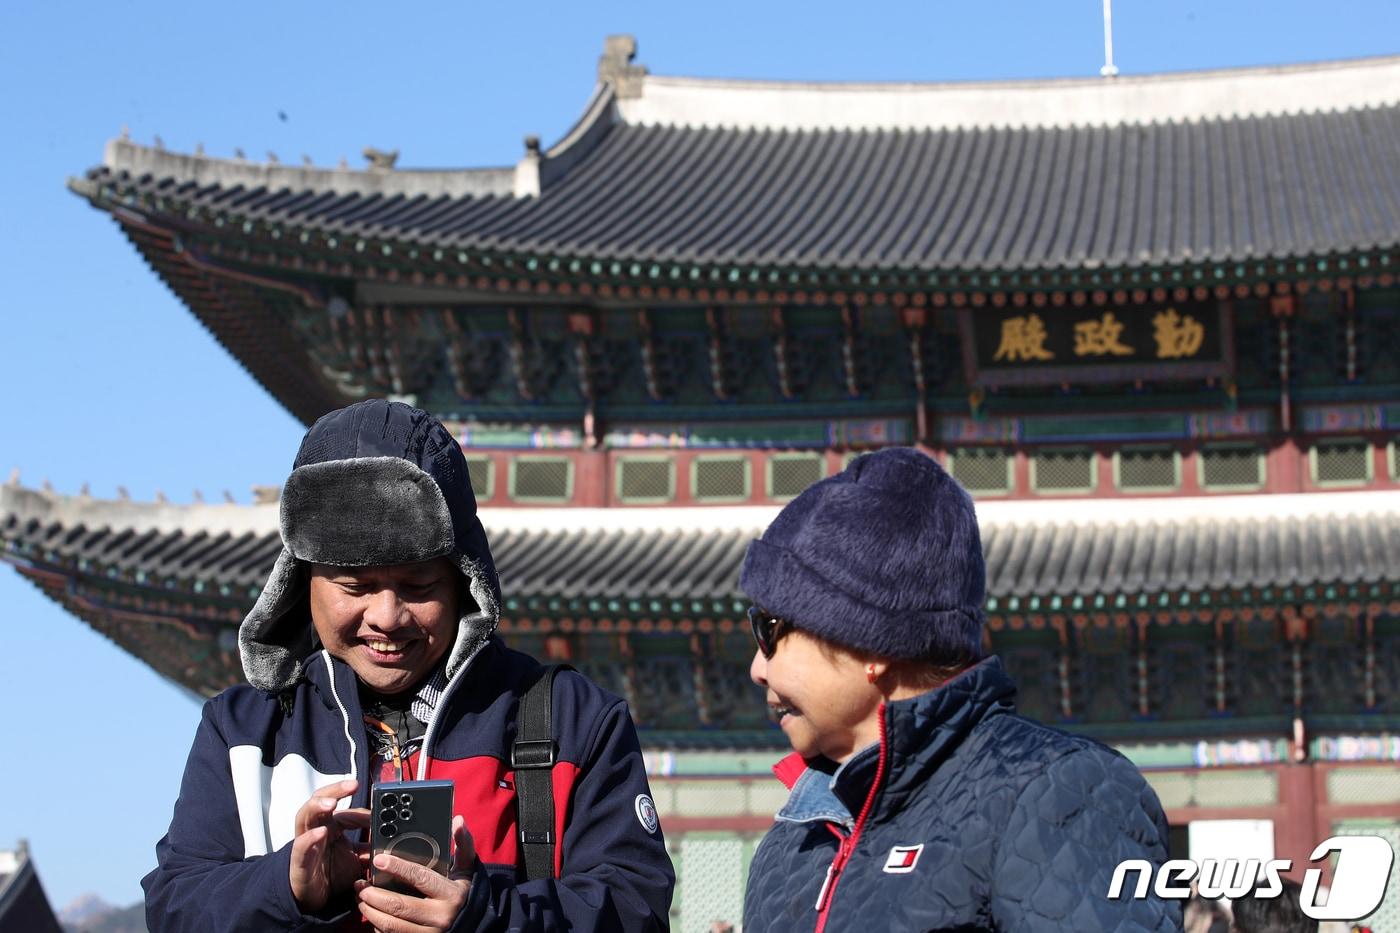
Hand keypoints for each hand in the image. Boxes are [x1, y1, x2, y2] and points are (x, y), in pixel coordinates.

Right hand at [289, 779, 368, 913]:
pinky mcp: (298, 861)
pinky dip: (309, 838)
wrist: (315, 901)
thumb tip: (394, 840)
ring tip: (331, 802)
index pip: (347, 811)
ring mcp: (306, 842)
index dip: (362, 811)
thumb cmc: (334, 875)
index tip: (379, 813)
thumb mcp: (358, 860)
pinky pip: (301, 846)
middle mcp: (318, 829)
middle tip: (353, 784)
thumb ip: (372, 848)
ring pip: (306, 815)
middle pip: (322, 801)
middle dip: (337, 790)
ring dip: (318, 805)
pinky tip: (320, 833)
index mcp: (333, 828)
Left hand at [356, 815, 476, 932]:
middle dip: (375, 895)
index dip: (398, 867)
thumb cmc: (464, 892)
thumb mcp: (466, 869)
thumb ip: (463, 844)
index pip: (420, 878)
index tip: (379, 859)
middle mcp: (440, 917)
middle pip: (399, 905)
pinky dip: (378, 927)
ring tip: (361, 900)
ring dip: (371, 912)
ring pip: (391, 925)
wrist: (474, 925)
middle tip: (361, 886)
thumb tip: (458, 821)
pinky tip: (372, 915)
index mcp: (450, 894)